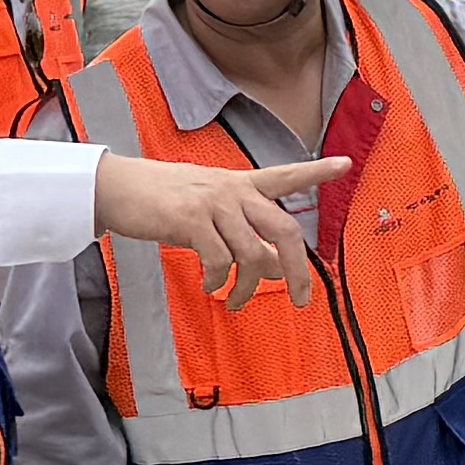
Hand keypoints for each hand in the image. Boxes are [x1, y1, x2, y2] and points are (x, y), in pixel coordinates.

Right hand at [94, 155, 349, 307]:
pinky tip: (208, 285)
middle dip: (298, 269)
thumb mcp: (206, 205)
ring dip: (247, 287)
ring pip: (253, 254)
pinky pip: (220, 261)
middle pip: (284, 229)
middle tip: (301, 298)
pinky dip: (217, 281)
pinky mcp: (192, 219)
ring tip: (235, 301)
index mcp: (239, 183)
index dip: (317, 172)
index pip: (286, 175)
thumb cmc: (161, 199)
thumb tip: (270, 266)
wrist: (118, 187)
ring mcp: (214, 203)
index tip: (346, 164)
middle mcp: (234, 190)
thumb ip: (239, 229)